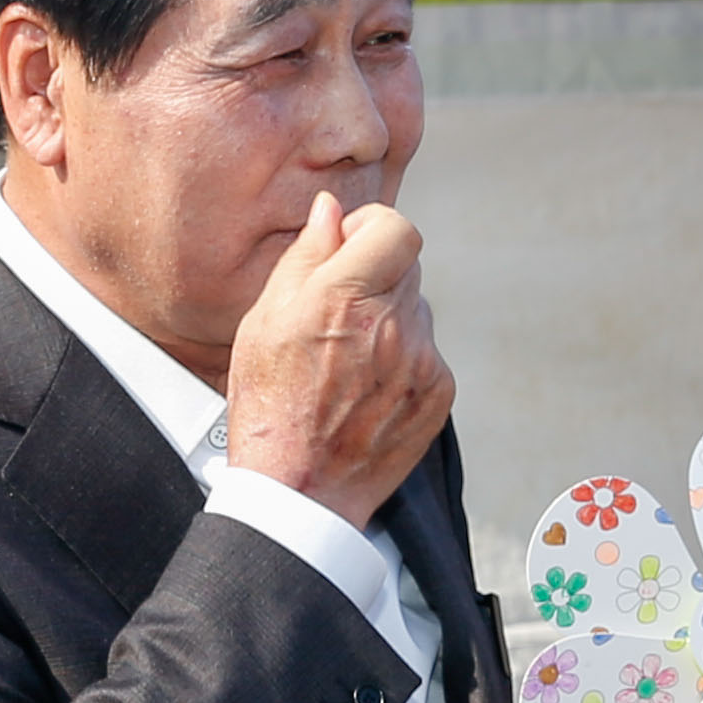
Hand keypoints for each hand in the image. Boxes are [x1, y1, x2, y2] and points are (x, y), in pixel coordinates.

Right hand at [224, 195, 453, 527]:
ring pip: (417, 310)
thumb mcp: (264, 321)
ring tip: (349, 361)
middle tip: (340, 314)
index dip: (372, 231)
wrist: (299, 491)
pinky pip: (427, 352)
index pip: (396, 227)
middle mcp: (391, 325)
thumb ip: (304, 257)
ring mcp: (421, 360)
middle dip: (377, 276)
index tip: (352, 250)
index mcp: (343, 297)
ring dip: (391, 320)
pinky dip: (404, 360)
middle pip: (407, 266)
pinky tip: (368, 389)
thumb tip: (331, 211)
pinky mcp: (438, 391)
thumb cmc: (270, 407)